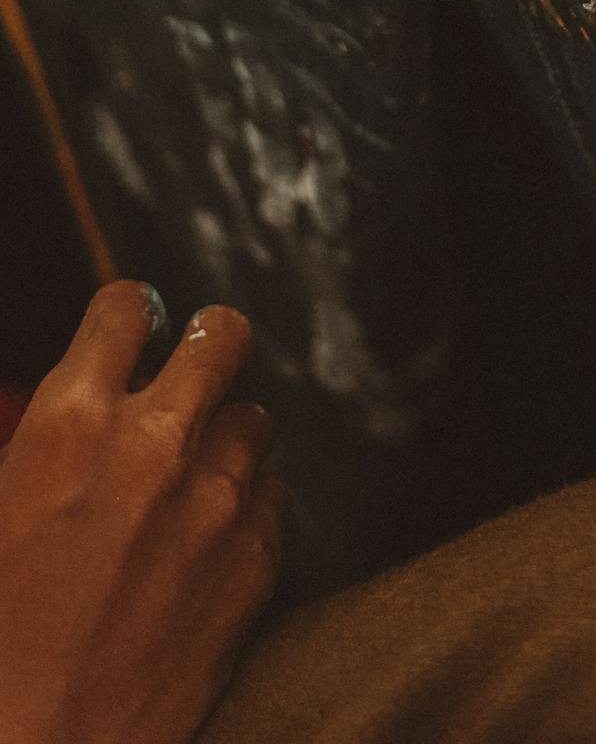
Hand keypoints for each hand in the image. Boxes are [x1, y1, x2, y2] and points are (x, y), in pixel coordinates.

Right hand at [0, 280, 286, 743]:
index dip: (129, 317)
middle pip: (221, 336)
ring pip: (254, 421)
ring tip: (192, 483)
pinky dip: (248, 511)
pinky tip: (208, 545)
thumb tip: (77, 410)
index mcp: (71, 424)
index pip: (125, 310)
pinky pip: (275, 498)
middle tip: (195, 371)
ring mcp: (217, 501)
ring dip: (224, 441)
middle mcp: (155, 444)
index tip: (133, 330)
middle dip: (207, 346)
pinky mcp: (258, 560)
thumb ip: (45, 443)